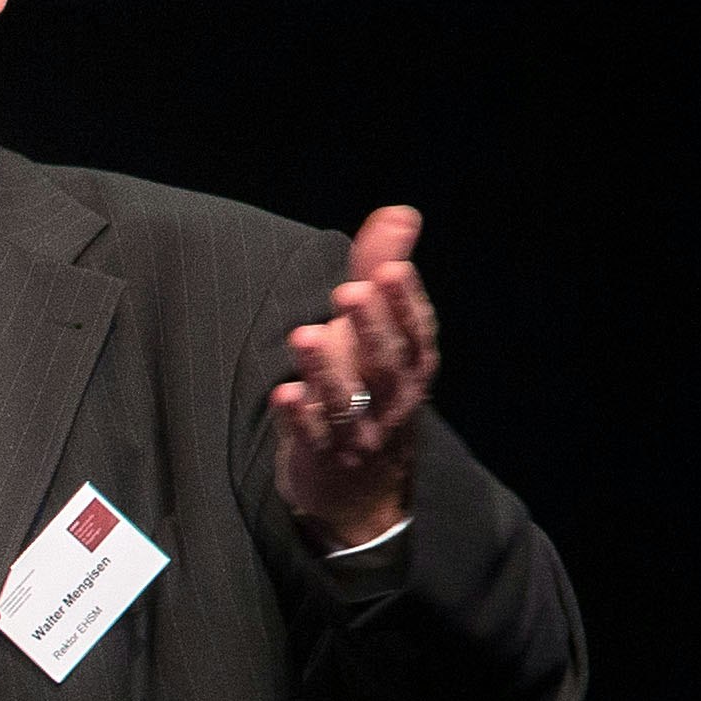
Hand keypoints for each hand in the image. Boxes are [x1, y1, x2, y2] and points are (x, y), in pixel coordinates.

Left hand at [268, 202, 438, 548]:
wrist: (362, 487)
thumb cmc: (370, 388)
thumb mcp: (379, 331)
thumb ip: (382, 271)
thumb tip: (400, 213)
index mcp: (412, 367)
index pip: (417, 333)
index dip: (406, 303)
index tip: (391, 270)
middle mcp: (393, 400)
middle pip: (386, 363)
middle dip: (370, 327)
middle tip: (350, 290)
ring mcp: (360, 432)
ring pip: (347, 400)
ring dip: (326, 368)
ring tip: (306, 334)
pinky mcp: (322, 457)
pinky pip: (311, 437)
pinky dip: (299, 416)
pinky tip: (283, 392)